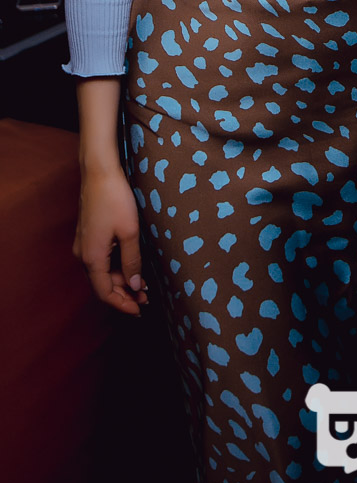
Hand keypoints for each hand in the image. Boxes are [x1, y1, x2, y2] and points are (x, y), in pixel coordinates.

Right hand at [73, 168, 147, 315]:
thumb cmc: (115, 199)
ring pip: (102, 272)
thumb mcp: (130, 232)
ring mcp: (83, 245)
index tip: (140, 310)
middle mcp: (83, 255)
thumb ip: (131, 261)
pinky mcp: (88, 236)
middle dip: (124, 293)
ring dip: (121, 280)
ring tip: (143, 284)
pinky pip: (100, 260)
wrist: (99, 172)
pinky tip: (130, 266)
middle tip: (147, 298)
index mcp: (91, 258)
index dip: (122, 304)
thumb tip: (135, 286)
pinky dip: (115, 267)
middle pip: (102, 284)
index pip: (104, 293)